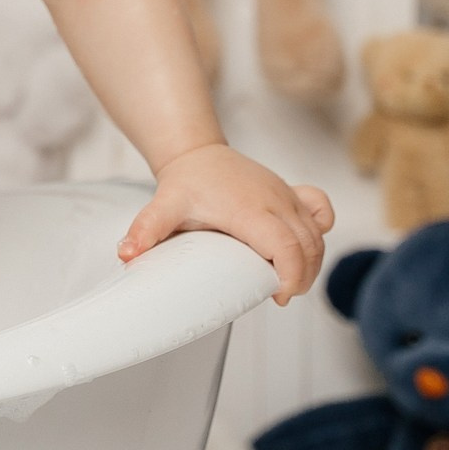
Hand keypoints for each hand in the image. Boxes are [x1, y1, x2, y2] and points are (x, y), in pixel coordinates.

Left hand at [118, 143, 334, 305]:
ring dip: (311, 263)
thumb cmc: (186, 183)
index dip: (290, 276)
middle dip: (302, 278)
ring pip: (317, 234)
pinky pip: (322, 210)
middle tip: (281, 296)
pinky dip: (320, 232)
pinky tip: (306, 248)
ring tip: (289, 283)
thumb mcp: (163, 206)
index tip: (278, 296)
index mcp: (249, 210)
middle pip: (308, 246)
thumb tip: (126, 254)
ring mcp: (286, 197)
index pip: (286, 246)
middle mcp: (275, 201)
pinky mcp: (292, 194)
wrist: (197, 153)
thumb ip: (146, 229)